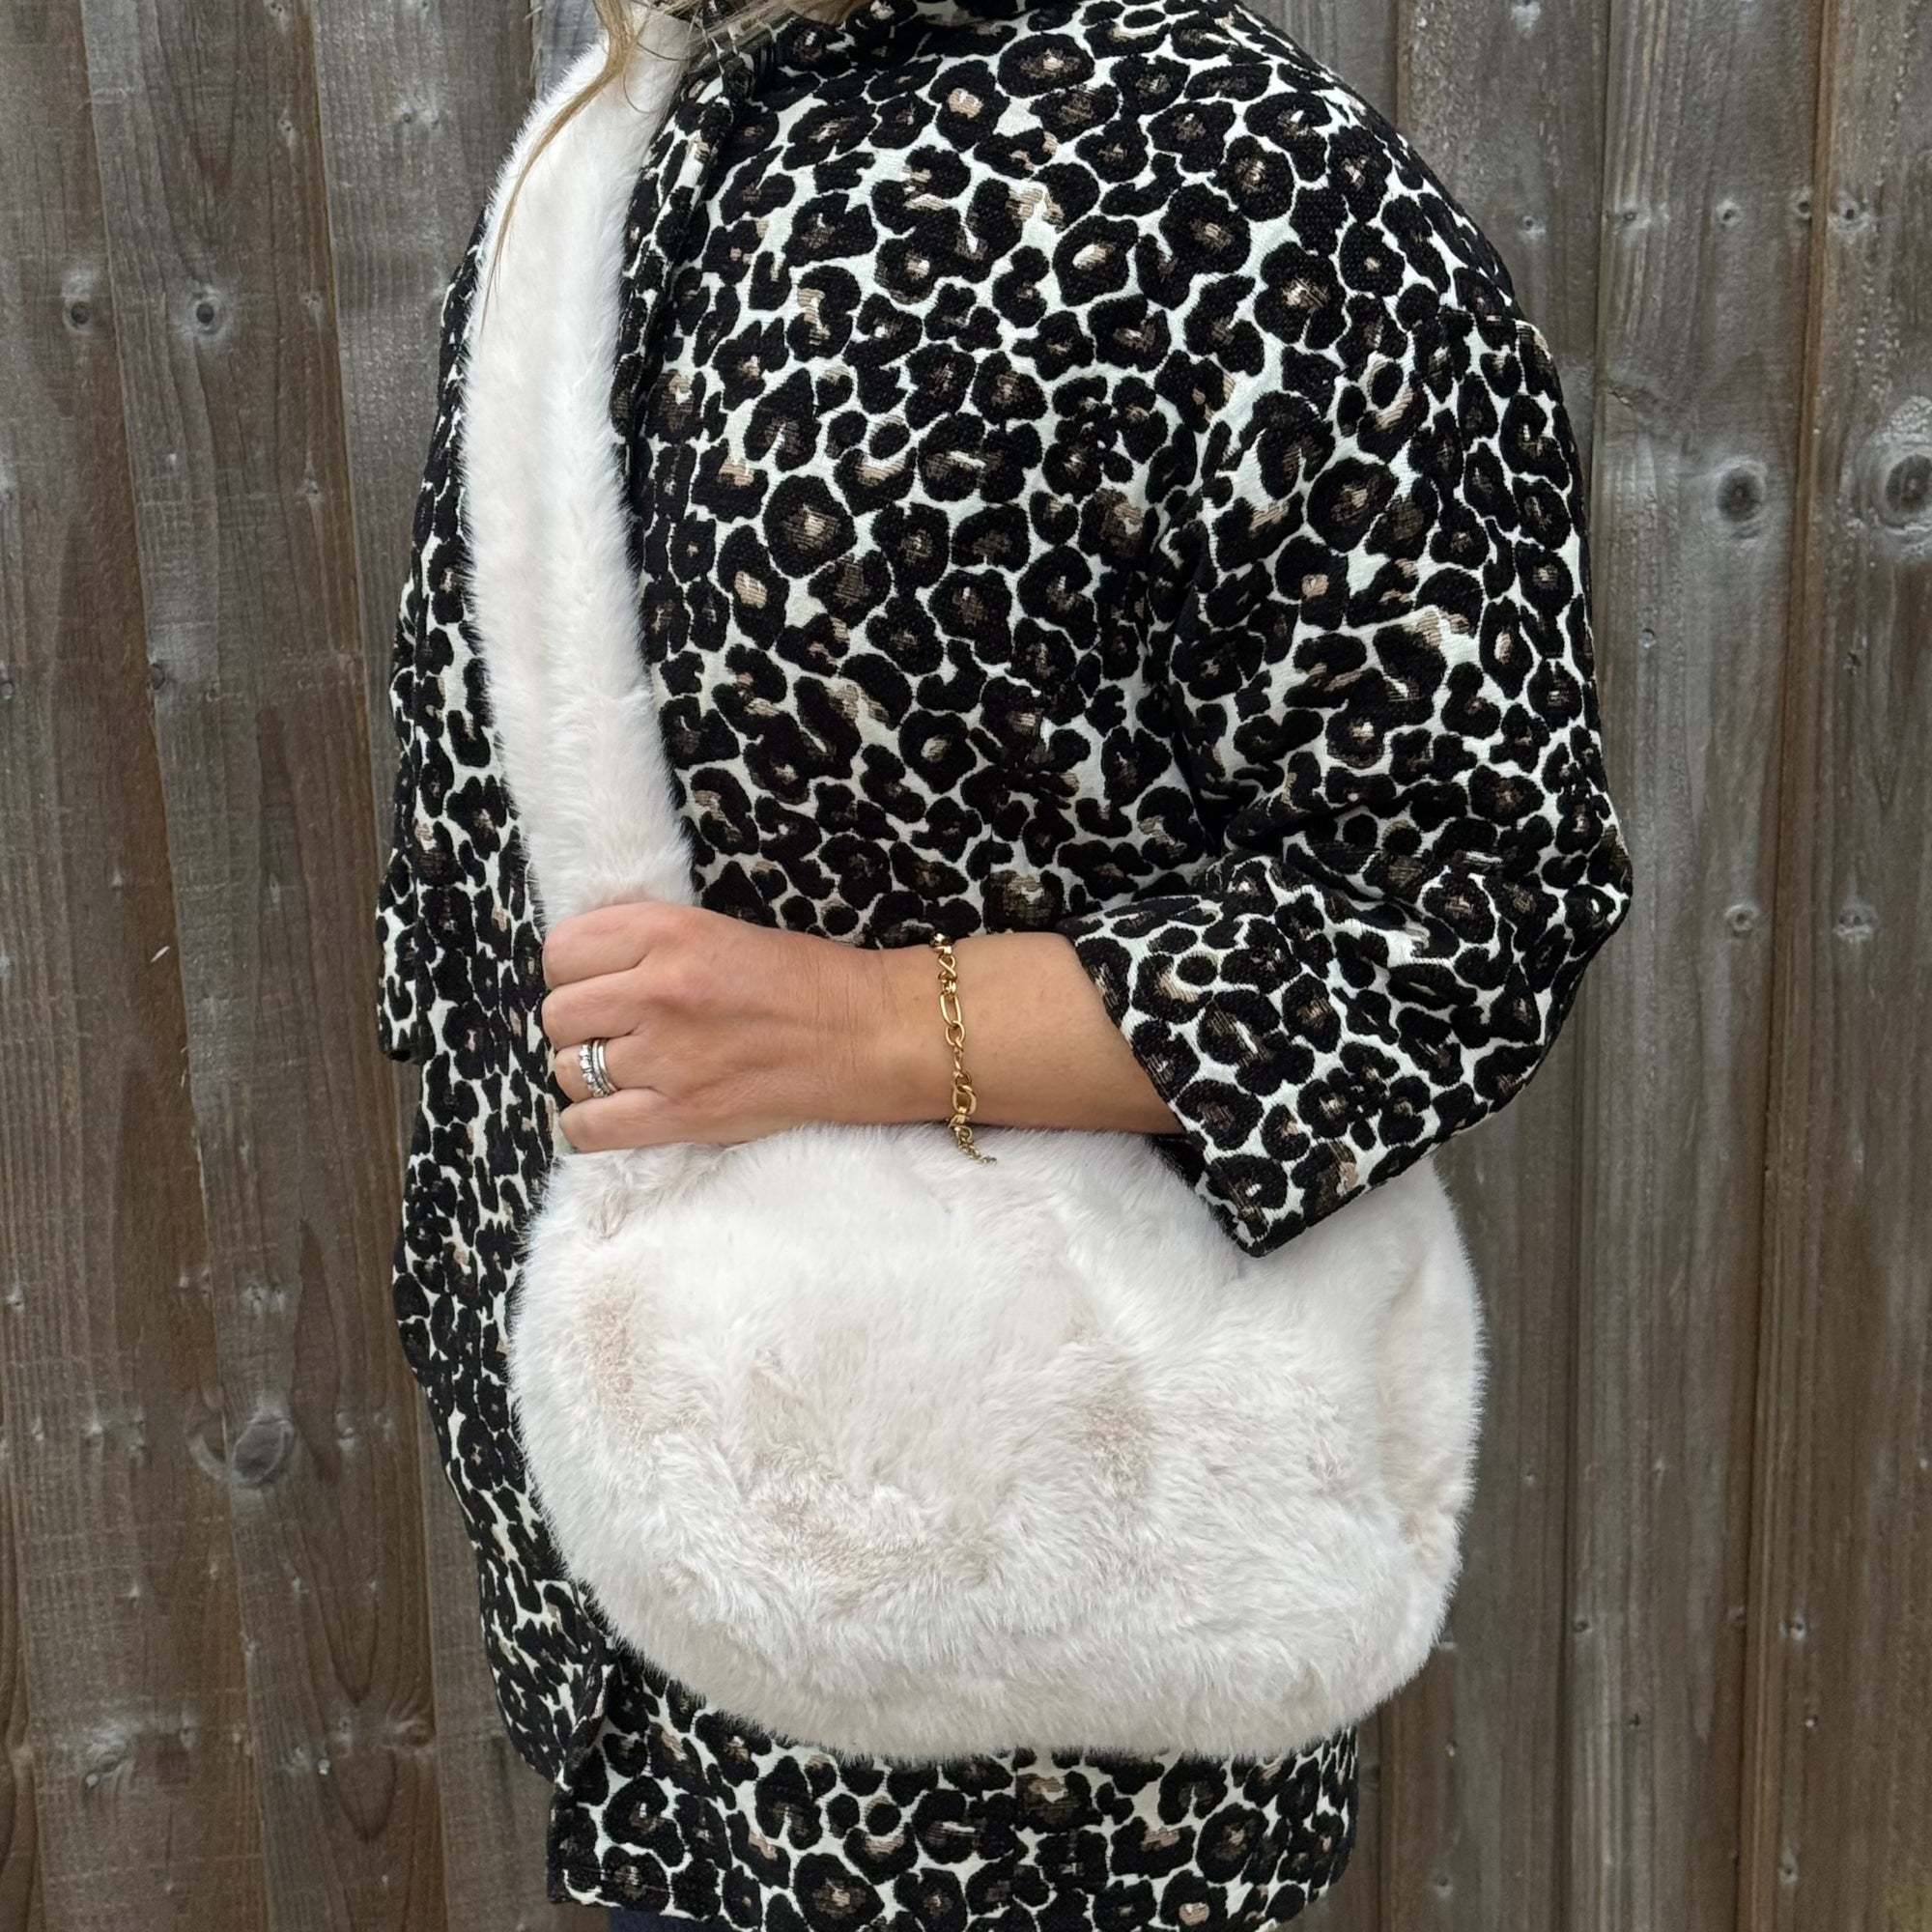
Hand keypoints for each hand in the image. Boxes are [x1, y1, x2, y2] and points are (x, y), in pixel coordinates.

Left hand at [540, 900, 922, 1151]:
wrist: (868, 1034)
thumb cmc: (803, 981)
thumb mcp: (718, 932)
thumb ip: (648, 946)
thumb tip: (584, 973)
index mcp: (669, 932)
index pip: (562, 950)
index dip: (574, 971)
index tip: (598, 985)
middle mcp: (659, 990)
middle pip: (557, 1014)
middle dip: (579, 1025)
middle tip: (616, 1031)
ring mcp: (667, 1056)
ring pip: (566, 1071)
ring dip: (587, 1074)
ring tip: (628, 1070)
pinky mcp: (682, 1114)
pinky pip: (587, 1128)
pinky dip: (590, 1125)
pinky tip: (618, 1113)